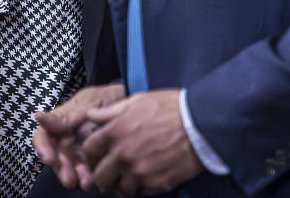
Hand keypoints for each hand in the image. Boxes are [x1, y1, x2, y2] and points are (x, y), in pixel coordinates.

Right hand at [33, 82, 125, 188]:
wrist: (128, 102)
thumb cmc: (106, 98)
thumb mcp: (88, 103)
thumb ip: (66, 116)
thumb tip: (38, 117)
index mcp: (60, 122)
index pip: (43, 136)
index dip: (42, 148)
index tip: (49, 158)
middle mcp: (66, 137)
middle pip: (56, 156)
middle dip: (61, 169)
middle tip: (70, 179)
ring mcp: (78, 148)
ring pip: (70, 165)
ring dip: (75, 175)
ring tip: (86, 182)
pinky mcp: (92, 157)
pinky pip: (86, 169)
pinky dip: (88, 176)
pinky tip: (94, 180)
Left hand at [78, 88, 202, 195]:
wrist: (200, 123)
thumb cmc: (170, 107)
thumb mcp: (136, 101)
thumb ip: (110, 111)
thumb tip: (91, 115)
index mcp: (115, 132)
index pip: (88, 151)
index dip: (91, 154)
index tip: (97, 155)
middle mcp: (124, 154)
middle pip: (99, 176)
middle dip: (102, 173)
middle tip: (111, 169)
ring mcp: (140, 172)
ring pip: (119, 189)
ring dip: (122, 182)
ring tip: (130, 173)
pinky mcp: (157, 184)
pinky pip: (140, 192)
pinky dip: (140, 187)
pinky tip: (146, 175)